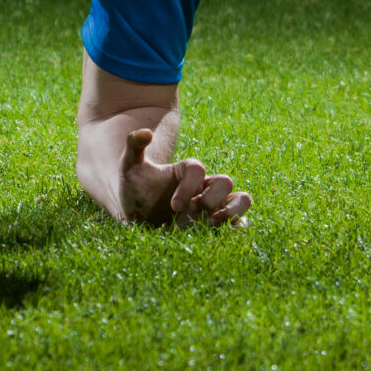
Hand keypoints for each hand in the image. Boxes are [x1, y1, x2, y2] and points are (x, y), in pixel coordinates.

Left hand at [119, 127, 250, 227]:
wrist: (136, 214)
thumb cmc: (136, 187)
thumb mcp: (130, 164)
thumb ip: (134, 143)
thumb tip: (147, 132)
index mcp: (185, 171)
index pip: (197, 169)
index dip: (189, 186)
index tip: (174, 205)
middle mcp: (203, 186)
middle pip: (225, 182)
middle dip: (212, 198)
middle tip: (195, 212)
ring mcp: (211, 206)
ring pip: (241, 200)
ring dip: (232, 212)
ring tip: (213, 224)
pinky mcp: (215, 225)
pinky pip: (238, 224)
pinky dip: (236, 229)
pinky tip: (220, 237)